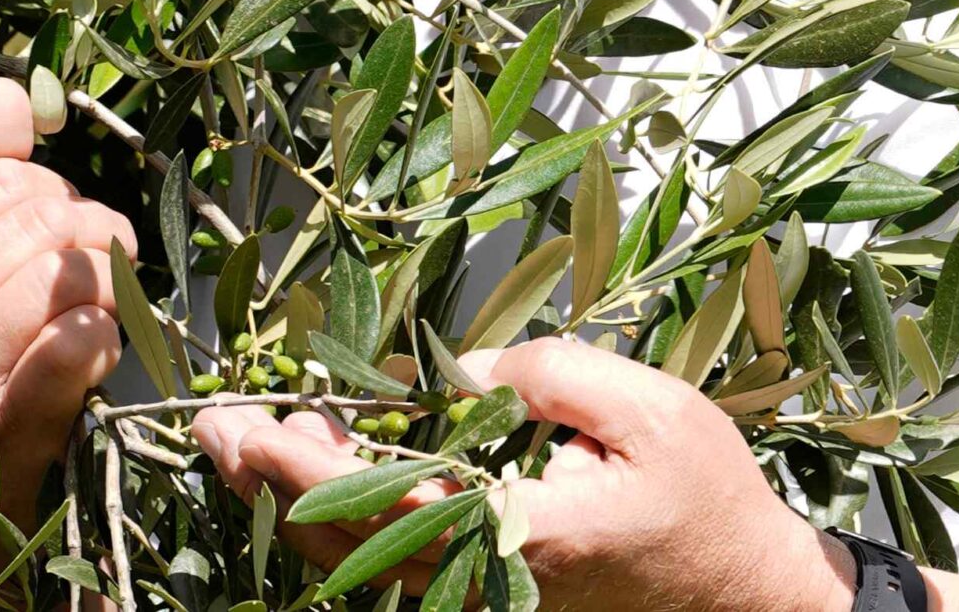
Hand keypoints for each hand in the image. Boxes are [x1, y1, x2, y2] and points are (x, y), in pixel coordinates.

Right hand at [0, 77, 137, 527]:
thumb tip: (5, 90)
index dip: (43, 191)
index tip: (47, 225)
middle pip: (39, 220)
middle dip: (84, 230)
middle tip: (88, 261)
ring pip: (66, 271)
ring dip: (106, 277)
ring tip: (98, 299)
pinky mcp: (0, 423)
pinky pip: (79, 337)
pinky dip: (105, 331)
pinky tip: (94, 344)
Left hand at [195, 337, 850, 611]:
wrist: (745, 592)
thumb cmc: (704, 495)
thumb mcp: (649, 408)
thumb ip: (549, 376)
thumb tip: (461, 370)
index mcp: (519, 539)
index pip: (387, 503)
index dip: (308, 466)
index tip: (253, 425)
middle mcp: (481, 585)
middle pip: (347, 543)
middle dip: (271, 481)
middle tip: (213, 426)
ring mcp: (480, 601)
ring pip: (357, 566)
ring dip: (294, 502)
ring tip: (245, 442)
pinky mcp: (488, 599)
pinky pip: (391, 568)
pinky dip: (340, 523)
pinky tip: (313, 478)